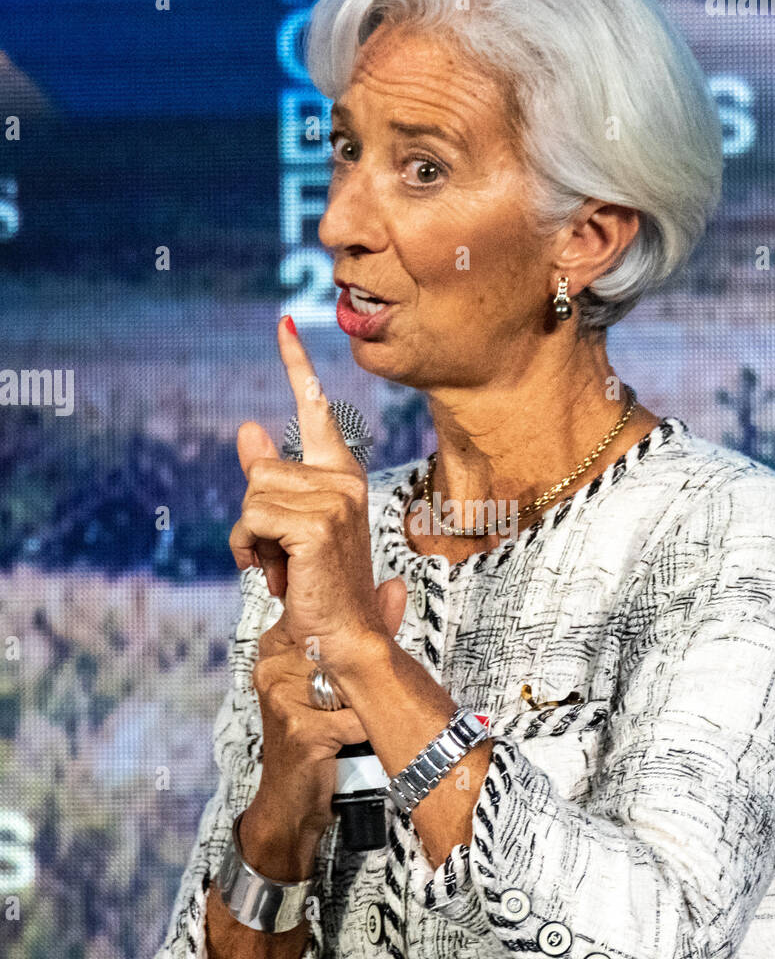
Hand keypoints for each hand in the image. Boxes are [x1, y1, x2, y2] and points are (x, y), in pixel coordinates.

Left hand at [228, 314, 406, 687]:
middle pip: (259, 469)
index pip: (315, 408)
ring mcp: (334, 500)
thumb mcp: (290, 524)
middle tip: (281, 556)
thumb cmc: (319, 583)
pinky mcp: (317, 524)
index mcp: (340, 474)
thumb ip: (270, 476)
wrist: (341, 634)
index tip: (283, 324)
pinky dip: (249, 552)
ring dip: (249, 539)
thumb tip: (247, 429)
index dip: (296, 364)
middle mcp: (343, 479)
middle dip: (253, 518)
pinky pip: (251, 519)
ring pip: (251, 495)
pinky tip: (279, 575)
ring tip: (282, 566)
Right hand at [250, 584, 406, 828]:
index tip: (369, 643)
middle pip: (340, 652)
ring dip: (361, 707)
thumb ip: (362, 633)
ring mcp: (282, 698)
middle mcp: (273, 667)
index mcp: (276, 647)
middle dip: (361, 675)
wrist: (289, 802)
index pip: (323, 618)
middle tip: (357, 696)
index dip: (354, 631)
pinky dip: (362, 734)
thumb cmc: (314, 737)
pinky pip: (354, 720)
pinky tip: (347, 743)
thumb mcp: (334, 681)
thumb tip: (395, 585)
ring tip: (347, 722)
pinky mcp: (300, 730)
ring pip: (350, 687)